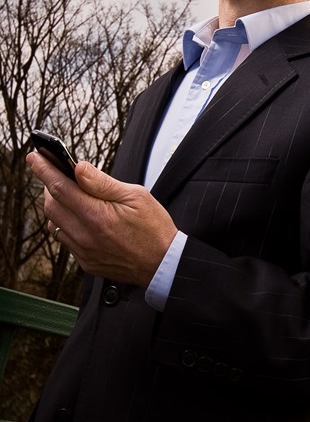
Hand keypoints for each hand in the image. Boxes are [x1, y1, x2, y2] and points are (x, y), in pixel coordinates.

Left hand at [27, 153, 177, 287]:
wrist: (163, 264)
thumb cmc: (154, 229)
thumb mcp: (136, 196)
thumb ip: (103, 183)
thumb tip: (79, 168)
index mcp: (97, 216)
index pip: (60, 188)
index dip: (44, 170)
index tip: (35, 157)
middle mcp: (85, 236)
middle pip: (52, 205)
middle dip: (49, 185)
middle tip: (55, 171)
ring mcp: (84, 251)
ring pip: (54, 223)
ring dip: (56, 204)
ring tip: (67, 191)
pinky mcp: (86, 262)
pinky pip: (65, 239)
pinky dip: (64, 222)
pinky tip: (77, 215)